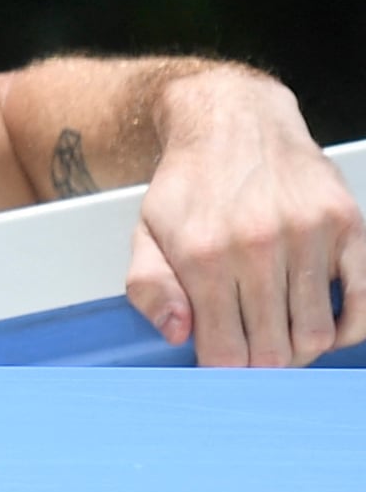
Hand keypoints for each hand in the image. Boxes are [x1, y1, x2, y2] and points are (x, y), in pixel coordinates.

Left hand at [125, 70, 365, 366]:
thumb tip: (178, 335)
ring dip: (301, 347)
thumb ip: (149, 286)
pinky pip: (363, 302)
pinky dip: (348, 328)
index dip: (224, 372)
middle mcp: (256, 244)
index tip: (224, 366)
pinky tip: (325, 323)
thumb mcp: (147, 229)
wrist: (231, 120)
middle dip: (262, 364)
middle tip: (254, 351)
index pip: (225, 353)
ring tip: (282, 332)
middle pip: (274, 351)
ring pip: (316, 333)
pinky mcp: (345, 224)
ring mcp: (306, 233)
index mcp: (201, 252)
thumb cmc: (190, 184)